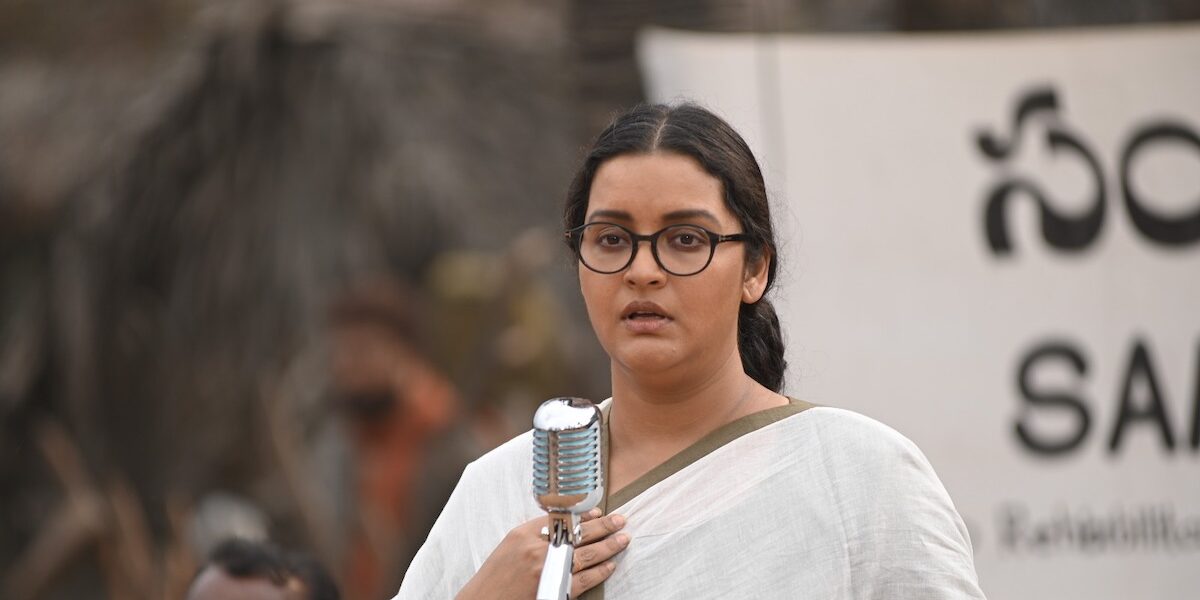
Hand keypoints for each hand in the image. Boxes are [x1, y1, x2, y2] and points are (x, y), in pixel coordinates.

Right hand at [455, 508, 628, 598]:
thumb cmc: (497, 575)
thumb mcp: (511, 544)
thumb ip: (536, 532)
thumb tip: (569, 522)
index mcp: (525, 534)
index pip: (562, 519)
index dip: (585, 515)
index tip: (600, 511)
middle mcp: (538, 550)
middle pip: (579, 533)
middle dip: (604, 526)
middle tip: (621, 520)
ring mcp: (548, 571)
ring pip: (586, 554)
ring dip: (608, 546)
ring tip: (623, 539)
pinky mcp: (555, 590)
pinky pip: (584, 579)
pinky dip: (600, 572)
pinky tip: (610, 565)